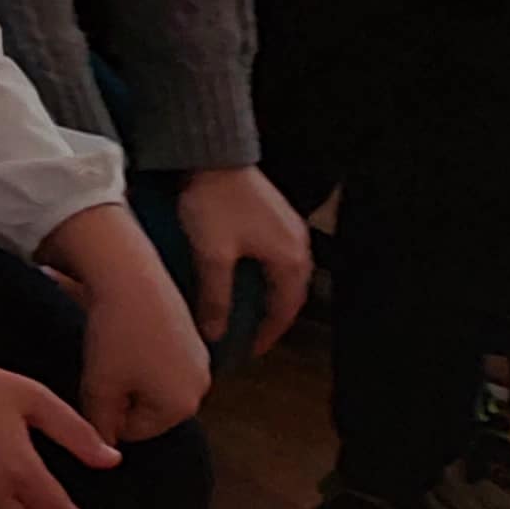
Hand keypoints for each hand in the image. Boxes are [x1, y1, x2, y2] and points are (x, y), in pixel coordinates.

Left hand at [42, 201, 210, 439]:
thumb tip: (104, 442)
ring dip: (131, 377)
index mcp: (180, 407)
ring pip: (156, 385)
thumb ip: (101, 423)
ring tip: (112, 351)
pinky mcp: (193, 335)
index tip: (92, 387)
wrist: (131, 278)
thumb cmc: (114, 337)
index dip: (106, 415)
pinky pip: (164, 361)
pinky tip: (125, 338)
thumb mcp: (99, 387)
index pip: (135, 432)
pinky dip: (143, 356)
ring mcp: (201, 360)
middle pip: (150, 410)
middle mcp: (201, 388)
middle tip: (101, 369)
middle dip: (123, 397)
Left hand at [171, 164, 311, 357]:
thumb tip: (216, 333)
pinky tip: (241, 280)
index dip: (267, 335)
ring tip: (244, 313)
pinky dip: (262, 276)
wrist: (212, 156)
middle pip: (289, 294)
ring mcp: (288, 229)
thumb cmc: (215, 202)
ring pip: (283, 276)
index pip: (284, 310)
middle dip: (271, 318)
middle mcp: (298, 245)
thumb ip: (216, 298)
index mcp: (290, 259)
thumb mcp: (212, 255)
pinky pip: (275, 257)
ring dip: (267, 296)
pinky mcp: (275, 217)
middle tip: (248, 337)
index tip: (249, 352)